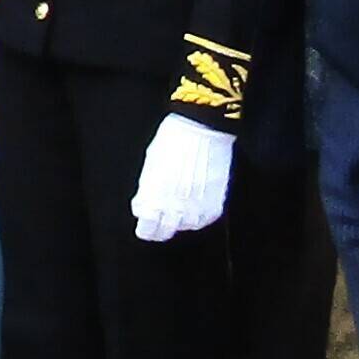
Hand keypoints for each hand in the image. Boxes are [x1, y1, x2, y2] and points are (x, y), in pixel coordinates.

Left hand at [130, 115, 233, 240]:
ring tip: (177, 211)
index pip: (147, 228)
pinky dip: (199, 216)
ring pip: (186, 226)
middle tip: (158, 224)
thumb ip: (146, 190)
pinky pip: (206, 219)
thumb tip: (142, 207)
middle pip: (165, 231)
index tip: (144, 226)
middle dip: (159, 229)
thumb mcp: (151, 165)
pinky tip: (195, 207)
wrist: (202, 127)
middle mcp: (176, 205)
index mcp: (156, 196)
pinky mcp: (215, 201)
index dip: (145, 228)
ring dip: (180, 221)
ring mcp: (197, 205)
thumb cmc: (172, 140)